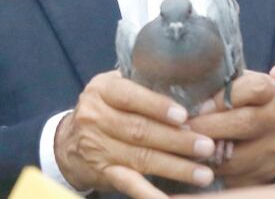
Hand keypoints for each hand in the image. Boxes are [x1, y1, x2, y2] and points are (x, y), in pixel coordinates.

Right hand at [54, 71, 216, 198]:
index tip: (184, 116)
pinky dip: (148, 193)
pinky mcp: (103, 172)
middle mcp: (95, 117)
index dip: (157, 106)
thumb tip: (196, 94)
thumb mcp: (115, 88)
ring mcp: (97, 147)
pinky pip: (129, 183)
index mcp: (102, 90)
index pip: (130, 96)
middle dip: (177, 140)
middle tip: (206, 146)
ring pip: (140, 158)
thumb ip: (145, 86)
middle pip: (140, 130)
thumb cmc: (106, 108)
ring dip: (175, 167)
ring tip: (203, 173)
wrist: (68, 142)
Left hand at [186, 71, 274, 187]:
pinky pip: (235, 174)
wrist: (265, 127)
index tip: (200, 105)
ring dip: (208, 152)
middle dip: (208, 126)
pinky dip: (214, 168)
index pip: (252, 89)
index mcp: (270, 91)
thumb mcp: (236, 84)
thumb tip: (189, 96)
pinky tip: (201, 159)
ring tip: (188, 145)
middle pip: (243, 123)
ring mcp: (273, 146)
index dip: (223, 98)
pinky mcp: (266, 169)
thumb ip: (220, 86)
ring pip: (237, 155)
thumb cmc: (241, 100)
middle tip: (184, 128)